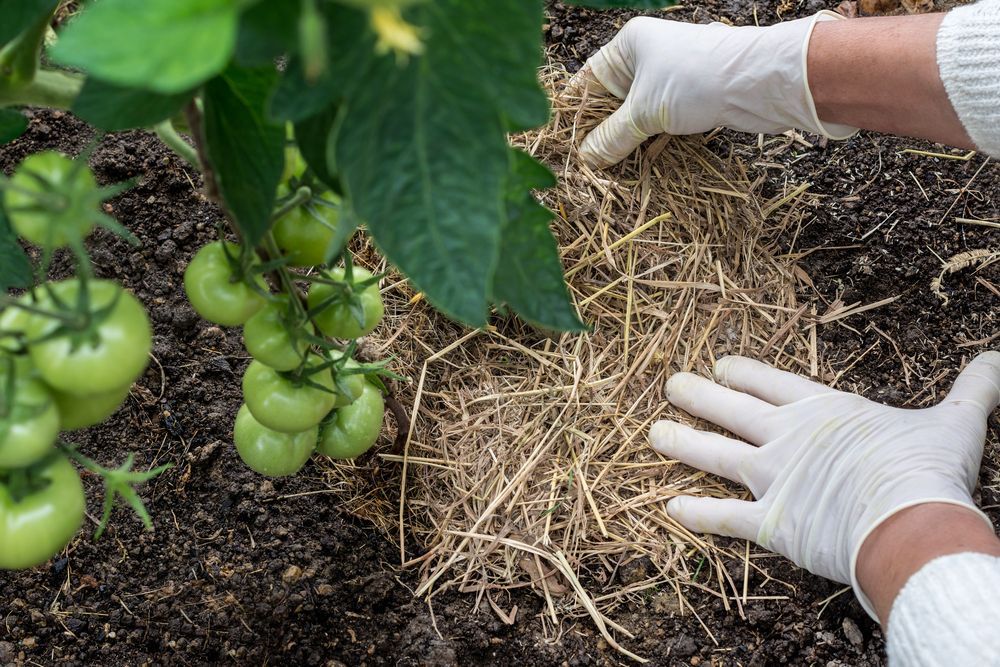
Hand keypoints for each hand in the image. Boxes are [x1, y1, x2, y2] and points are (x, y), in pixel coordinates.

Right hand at [573, 12, 857, 166]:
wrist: (760, 83)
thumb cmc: (697, 80)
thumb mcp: (644, 113)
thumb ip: (611, 137)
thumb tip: (586, 158)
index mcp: (628, 45)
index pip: (586, 80)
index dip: (574, 114)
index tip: (562, 144)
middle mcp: (647, 57)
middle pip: (610, 101)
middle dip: (600, 133)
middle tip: (584, 164)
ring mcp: (669, 78)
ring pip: (635, 115)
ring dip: (625, 142)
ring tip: (607, 170)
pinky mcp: (690, 98)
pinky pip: (658, 123)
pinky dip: (649, 142)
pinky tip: (638, 164)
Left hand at [649, 353, 999, 618]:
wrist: (912, 520)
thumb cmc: (928, 469)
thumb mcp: (955, 421)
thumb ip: (973, 389)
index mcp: (822, 410)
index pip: (771, 382)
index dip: (743, 372)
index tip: (721, 363)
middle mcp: (786, 438)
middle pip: (731, 410)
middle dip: (699, 396)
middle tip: (671, 385)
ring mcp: (773, 477)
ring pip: (714, 455)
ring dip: (682, 443)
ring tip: (653, 434)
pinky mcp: (769, 521)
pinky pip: (723, 517)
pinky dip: (696, 514)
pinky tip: (669, 509)